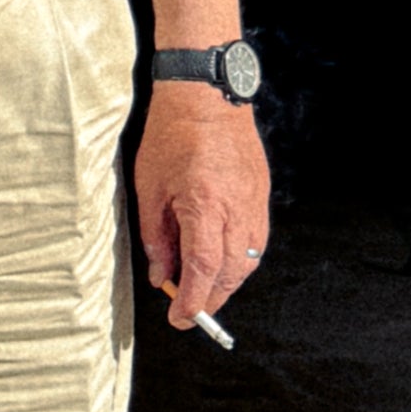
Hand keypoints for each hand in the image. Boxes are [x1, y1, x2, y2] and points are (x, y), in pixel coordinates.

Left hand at [134, 84, 269, 328]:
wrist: (206, 92)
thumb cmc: (172, 131)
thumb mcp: (149, 184)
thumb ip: (156, 235)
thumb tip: (161, 275)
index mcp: (205, 205)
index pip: (203, 270)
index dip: (192, 301)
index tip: (180, 319)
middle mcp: (237, 209)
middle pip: (230, 273)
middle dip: (210, 298)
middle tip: (188, 309)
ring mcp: (254, 202)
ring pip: (248, 261)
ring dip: (227, 281)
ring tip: (203, 286)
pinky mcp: (261, 194)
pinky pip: (257, 240)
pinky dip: (241, 258)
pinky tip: (222, 258)